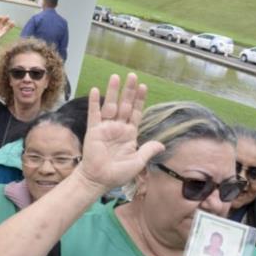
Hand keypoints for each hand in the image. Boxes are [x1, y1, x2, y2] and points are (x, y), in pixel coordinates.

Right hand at [76, 73, 163, 192]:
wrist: (98, 180)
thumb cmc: (117, 173)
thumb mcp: (137, 162)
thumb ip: (148, 150)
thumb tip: (162, 145)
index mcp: (129, 134)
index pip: (136, 113)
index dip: (140, 100)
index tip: (144, 86)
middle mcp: (118, 127)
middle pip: (124, 105)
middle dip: (129, 91)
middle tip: (132, 76)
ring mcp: (105, 127)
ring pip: (110, 105)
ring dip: (113, 91)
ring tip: (116, 77)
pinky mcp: (93, 130)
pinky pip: (94, 114)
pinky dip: (94, 102)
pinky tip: (95, 90)